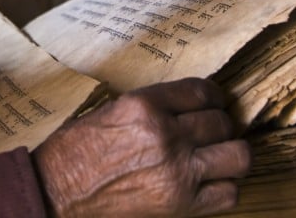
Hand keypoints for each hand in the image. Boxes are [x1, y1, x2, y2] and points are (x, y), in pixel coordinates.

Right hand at [32, 78, 250, 216]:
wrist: (57, 190)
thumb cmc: (78, 149)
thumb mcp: (114, 110)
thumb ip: (154, 105)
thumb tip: (190, 104)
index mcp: (145, 104)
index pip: (202, 91)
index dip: (214, 97)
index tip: (215, 103)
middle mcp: (166, 134)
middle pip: (223, 123)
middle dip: (222, 126)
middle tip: (214, 132)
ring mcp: (177, 171)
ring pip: (238, 156)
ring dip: (232, 155)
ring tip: (220, 156)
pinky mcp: (180, 205)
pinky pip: (228, 194)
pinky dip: (225, 188)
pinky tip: (211, 183)